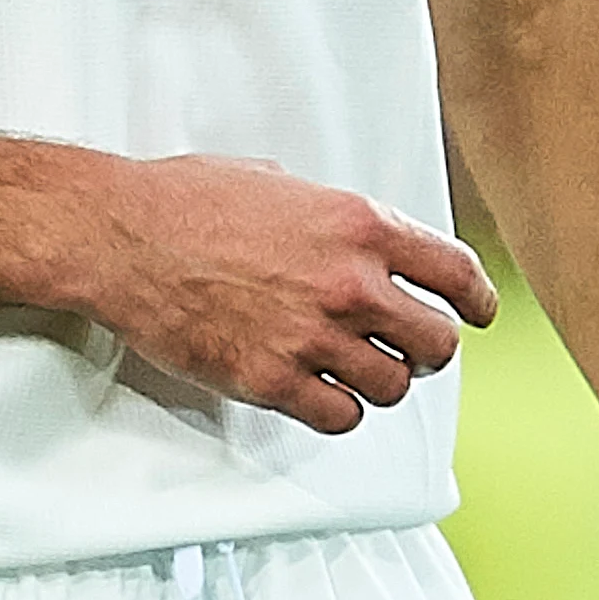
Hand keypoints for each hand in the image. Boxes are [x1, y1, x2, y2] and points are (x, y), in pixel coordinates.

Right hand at [66, 155, 493, 434]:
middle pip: (437, 342)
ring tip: (359, 372)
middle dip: (430, 351)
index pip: (456, 274)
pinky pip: (340, 416)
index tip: (478, 314)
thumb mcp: (281, 183)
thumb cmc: (186, 201)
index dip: (477, 302)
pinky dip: (339, 410)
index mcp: (358, 224)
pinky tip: (323, 394)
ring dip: (382, 382)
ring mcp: (312, 336)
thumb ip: (335, 219)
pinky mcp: (272, 380)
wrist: (120, 236)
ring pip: (393, 387)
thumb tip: (362, 245)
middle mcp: (348, 282)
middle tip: (413, 351)